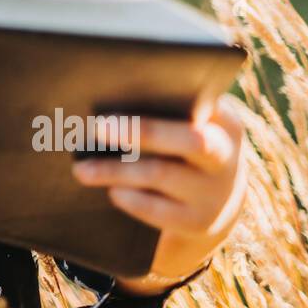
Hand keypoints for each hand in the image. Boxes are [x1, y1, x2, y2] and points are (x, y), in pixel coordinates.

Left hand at [70, 94, 248, 294]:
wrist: (216, 204)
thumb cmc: (186, 151)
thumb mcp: (190, 128)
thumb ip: (168, 110)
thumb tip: (110, 95)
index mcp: (224, 122)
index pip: (204, 102)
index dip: (176, 94)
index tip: (133, 85)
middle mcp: (226, 156)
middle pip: (190, 140)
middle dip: (143, 131)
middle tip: (98, 127)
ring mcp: (214, 193)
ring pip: (161, 174)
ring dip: (116, 170)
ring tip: (82, 169)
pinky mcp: (198, 222)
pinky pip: (158, 210)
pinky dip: (130, 198)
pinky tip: (111, 191)